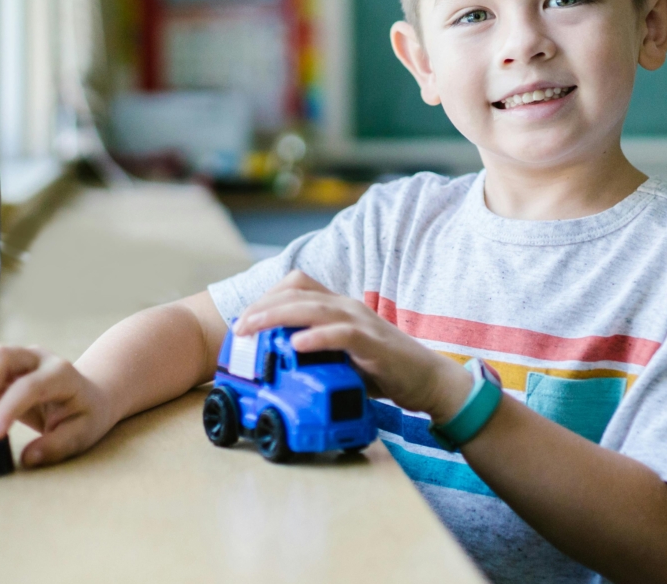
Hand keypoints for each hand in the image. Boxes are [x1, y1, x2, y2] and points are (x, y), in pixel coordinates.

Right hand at [0, 344, 117, 466]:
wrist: (88, 395)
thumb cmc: (85, 416)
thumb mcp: (82, 435)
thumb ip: (57, 446)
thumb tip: (28, 458)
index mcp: (61, 374)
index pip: (28, 386)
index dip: (6, 409)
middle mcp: (38, 358)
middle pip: (0, 355)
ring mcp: (19, 355)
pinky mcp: (4, 361)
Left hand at [234, 271, 473, 421]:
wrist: (428, 380)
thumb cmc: (383, 369)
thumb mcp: (341, 356)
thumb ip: (315, 352)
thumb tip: (276, 362)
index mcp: (339, 307)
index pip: (297, 285)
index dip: (267, 296)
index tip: (245, 318)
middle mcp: (347, 307)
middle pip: (298, 293)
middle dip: (263, 308)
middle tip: (239, 327)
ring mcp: (361, 322)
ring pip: (314, 308)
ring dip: (278, 317)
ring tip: (254, 330)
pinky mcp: (374, 343)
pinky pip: (342, 334)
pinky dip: (317, 338)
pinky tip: (296, 345)